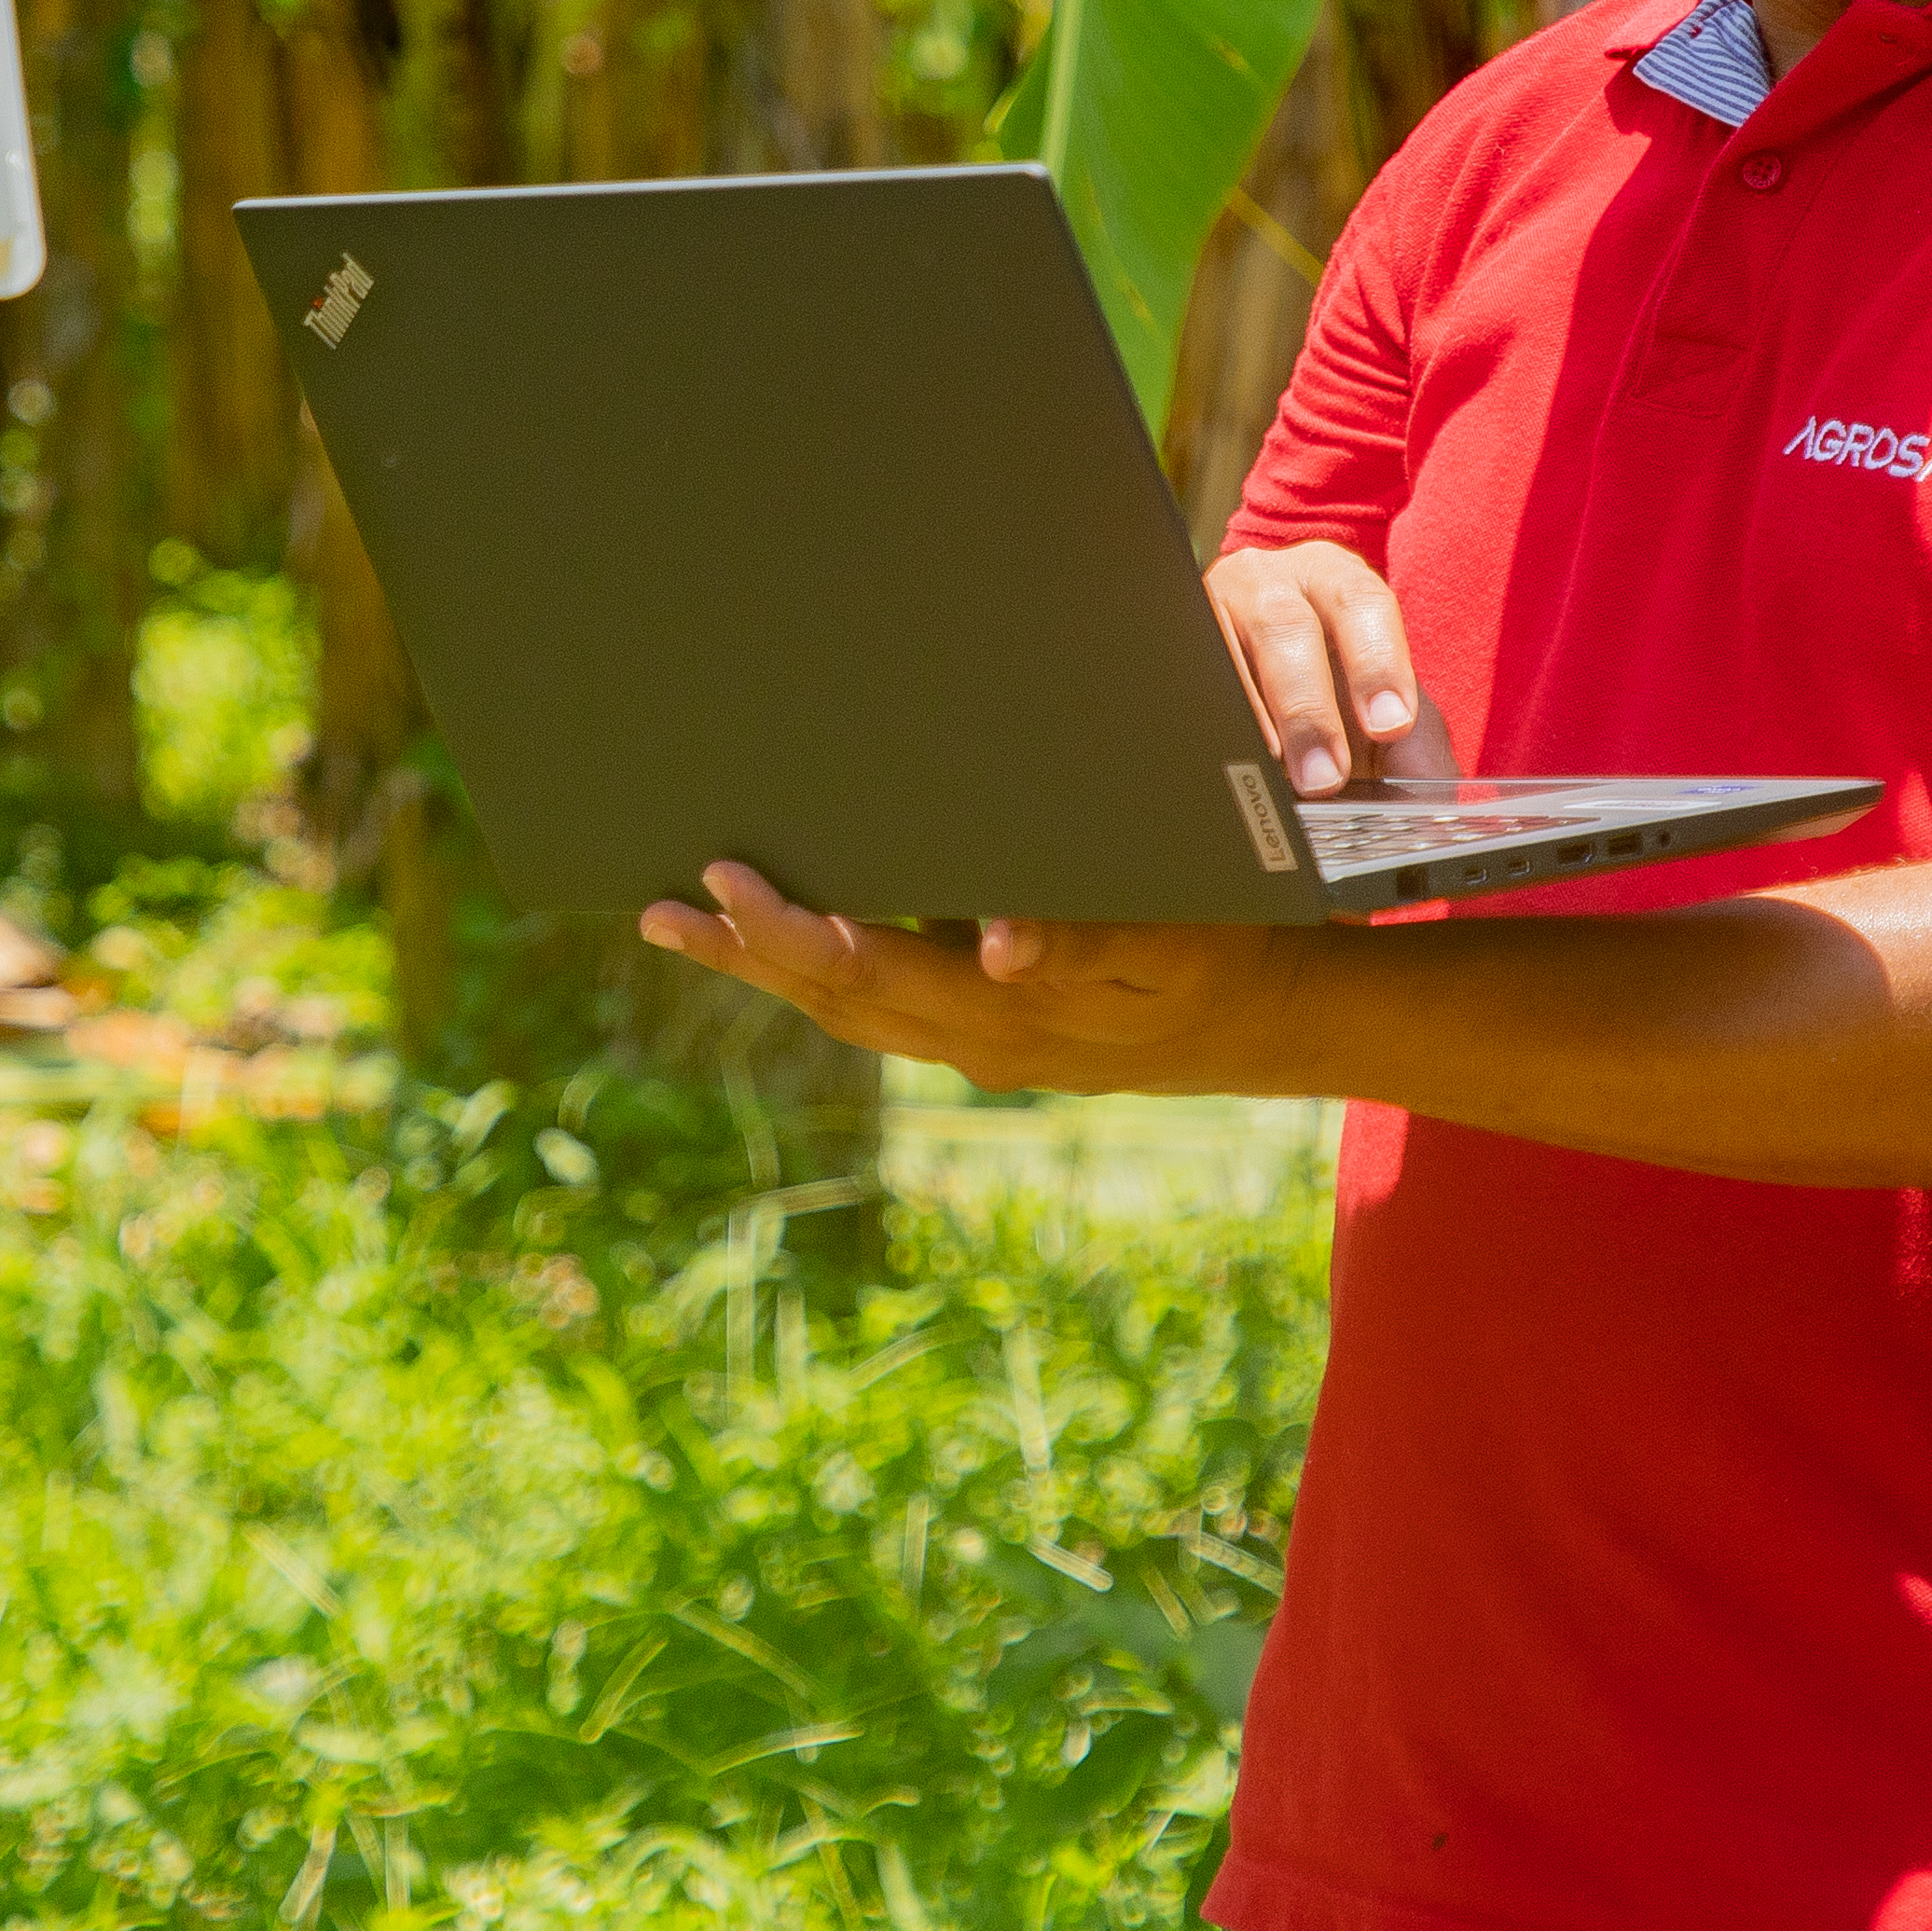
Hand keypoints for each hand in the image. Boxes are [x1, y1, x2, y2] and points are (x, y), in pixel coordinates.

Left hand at [634, 863, 1295, 1094]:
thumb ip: (1088, 939)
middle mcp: (976, 1045)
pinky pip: (880, 1007)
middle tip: (655, 905)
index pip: (867, 974)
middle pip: (831, 1001)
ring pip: (846, 1011)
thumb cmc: (1226, 947)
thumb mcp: (1173, 935)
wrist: (1276, 1019)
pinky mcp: (988, 1035)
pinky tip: (783, 938)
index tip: (724, 882)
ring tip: (682, 922)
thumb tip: (1001, 946)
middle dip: (740, 953)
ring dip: (763, 968)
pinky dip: (818, 974)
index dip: (788, 931)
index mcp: (1008, 1015)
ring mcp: (979, 1048)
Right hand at [1209, 539, 1433, 795]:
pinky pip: (1191, 677)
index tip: (1391, 725)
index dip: (1378, 663)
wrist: (1263, 642)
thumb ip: (1417, 739)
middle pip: (1288, 628)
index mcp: (1336, 578)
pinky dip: (1214, 722)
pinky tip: (1232, 757)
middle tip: (1327, 777)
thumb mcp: (1382, 693)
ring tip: (1281, 782)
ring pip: (1228, 652)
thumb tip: (1435, 791)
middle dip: (1310, 709)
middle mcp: (1273, 579)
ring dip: (1257, 724)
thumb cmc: (1331, 672)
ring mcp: (1216, 605)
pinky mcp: (1180, 637)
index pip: (1361, 603)